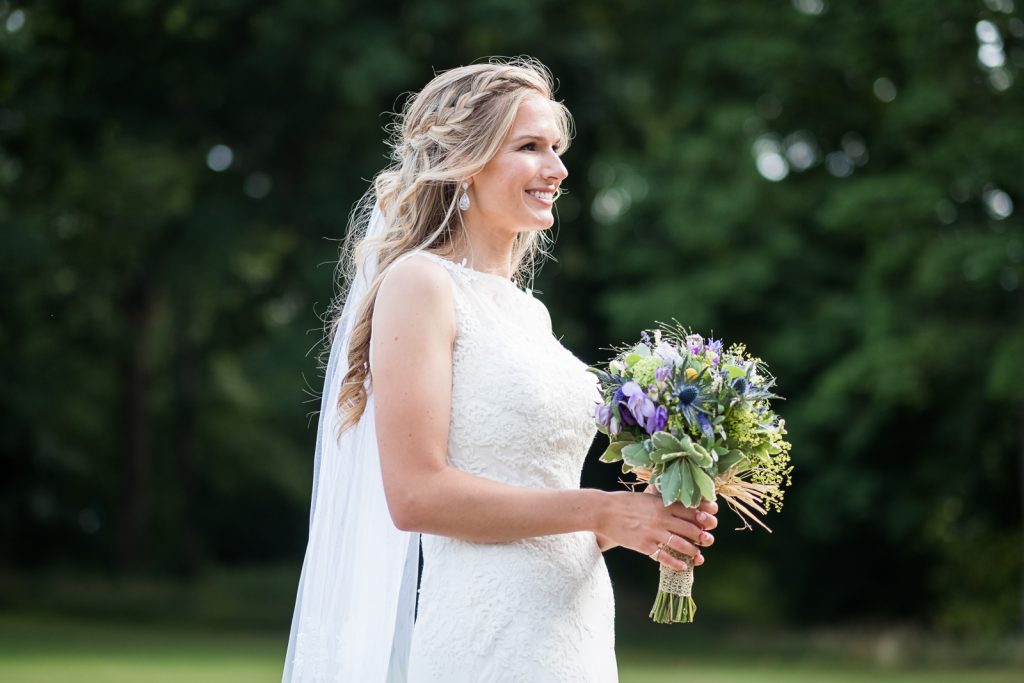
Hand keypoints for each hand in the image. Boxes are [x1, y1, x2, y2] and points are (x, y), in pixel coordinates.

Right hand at [594, 486, 717, 570]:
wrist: (603, 511)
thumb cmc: (624, 502)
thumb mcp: (647, 497)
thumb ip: (662, 501)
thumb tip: (677, 504)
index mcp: (664, 504)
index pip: (692, 512)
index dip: (704, 519)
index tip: (710, 524)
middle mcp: (662, 518)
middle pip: (691, 529)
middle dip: (703, 536)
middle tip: (708, 541)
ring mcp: (654, 533)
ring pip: (681, 544)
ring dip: (693, 551)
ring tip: (698, 556)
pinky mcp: (645, 545)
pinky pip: (665, 557)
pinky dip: (676, 563)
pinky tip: (682, 566)